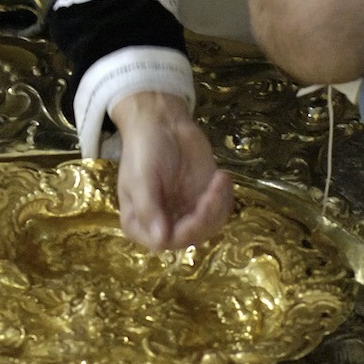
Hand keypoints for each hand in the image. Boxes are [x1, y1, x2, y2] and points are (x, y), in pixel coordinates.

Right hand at [110, 90, 233, 250]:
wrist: (161, 122)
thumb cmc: (144, 148)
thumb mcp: (141, 178)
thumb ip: (148, 209)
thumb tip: (161, 241)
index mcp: (139, 224)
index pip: (164, 241)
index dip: (186, 230)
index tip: (201, 205)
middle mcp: (162, 223)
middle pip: (191, 236)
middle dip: (207, 214)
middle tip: (215, 186)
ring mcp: (184, 212)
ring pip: (209, 226)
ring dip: (219, 205)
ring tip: (220, 177)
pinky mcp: (202, 198)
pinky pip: (218, 210)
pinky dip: (225, 198)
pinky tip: (222, 177)